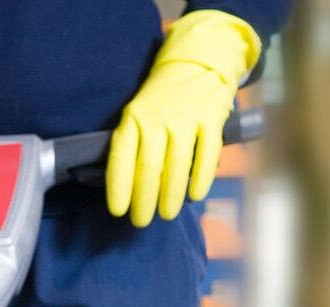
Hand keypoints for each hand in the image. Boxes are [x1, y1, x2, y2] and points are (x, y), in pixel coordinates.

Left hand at [106, 11, 260, 228]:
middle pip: (148, 166)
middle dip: (144, 200)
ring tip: (166, 214)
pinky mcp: (212, 117)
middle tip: (141, 221)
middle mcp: (158, 117)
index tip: (118, 211)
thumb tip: (126, 191)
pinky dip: (201, 178)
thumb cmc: (161, 101)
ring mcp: (187, 116)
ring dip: (170, 195)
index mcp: (135, 117)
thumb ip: (132, 145)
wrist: (197, 62)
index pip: (122, 155)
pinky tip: (195, 196)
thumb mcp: (138, 114)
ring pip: (176, 164)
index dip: (119, 186)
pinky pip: (207, 153)